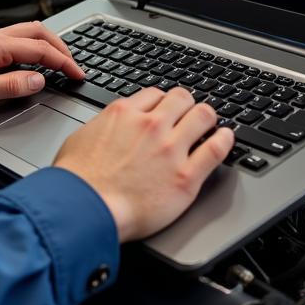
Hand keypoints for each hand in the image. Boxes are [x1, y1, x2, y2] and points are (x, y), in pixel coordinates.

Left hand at [0, 22, 84, 111]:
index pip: (40, 50)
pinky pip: (16, 37)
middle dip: (61, 47)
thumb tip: (38, 82)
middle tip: (74, 65)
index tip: (77, 73)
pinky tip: (33, 57)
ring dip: (48, 44)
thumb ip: (10, 87)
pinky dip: (33, 45)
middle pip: (38, 33)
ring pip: (27, 32)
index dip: (63, 62)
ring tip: (60, 60)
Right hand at [53, 87, 234, 241]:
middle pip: (182, 98)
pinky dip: (225, 140)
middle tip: (189, 115)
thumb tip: (108, 127)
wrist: (84, 209)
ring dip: (207, 118)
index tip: (167, 110)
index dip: (163, 102)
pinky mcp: (186, 177)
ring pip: (203, 115)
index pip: (155, 94)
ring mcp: (171, 149)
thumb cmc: (78, 180)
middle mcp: (151, 125)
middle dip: (187, 105)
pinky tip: (226, 138)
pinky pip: (216, 149)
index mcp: (124, 113)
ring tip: (209, 124)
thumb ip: (102, 126)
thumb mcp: (82, 137)